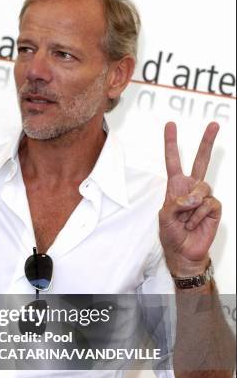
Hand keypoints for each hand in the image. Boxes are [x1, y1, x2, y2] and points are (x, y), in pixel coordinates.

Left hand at [159, 121, 221, 276]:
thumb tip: (194, 197)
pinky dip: (198, 215)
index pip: (173, 161)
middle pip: (200, 161)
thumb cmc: (171, 234)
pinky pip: (208, 203)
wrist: (184, 252)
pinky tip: (194, 223)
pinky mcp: (214, 208)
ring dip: (191, 206)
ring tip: (185, 220)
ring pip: (202, 188)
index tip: (170, 125)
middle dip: (207, 142)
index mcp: (175, 186)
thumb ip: (176, 203)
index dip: (171, 144)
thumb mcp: (164, 216)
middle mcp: (191, 188)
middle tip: (214, 125)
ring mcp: (204, 197)